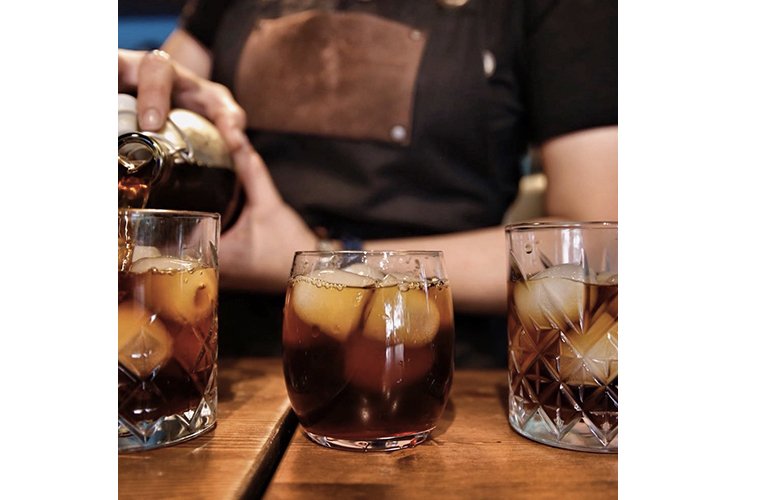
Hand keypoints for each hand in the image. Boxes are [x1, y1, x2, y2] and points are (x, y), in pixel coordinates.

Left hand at [119, 48, 317, 291]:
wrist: (310, 272)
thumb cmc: (290, 246)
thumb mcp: (270, 204)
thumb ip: (250, 170)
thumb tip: (235, 137)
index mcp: (214, 258)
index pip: (167, 243)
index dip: (147, 223)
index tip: (134, 202)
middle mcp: (208, 270)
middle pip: (166, 248)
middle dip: (154, 223)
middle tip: (138, 197)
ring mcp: (212, 273)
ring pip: (179, 251)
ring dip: (168, 231)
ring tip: (154, 203)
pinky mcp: (220, 270)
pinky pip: (195, 250)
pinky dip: (187, 235)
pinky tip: (183, 216)